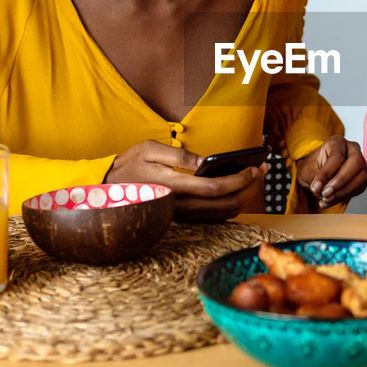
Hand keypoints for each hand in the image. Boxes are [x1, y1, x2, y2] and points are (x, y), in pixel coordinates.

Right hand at [105, 140, 266, 220]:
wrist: (105, 191)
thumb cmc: (127, 165)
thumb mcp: (149, 149)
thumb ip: (179, 156)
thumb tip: (205, 161)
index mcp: (174, 187)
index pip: (216, 188)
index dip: (239, 179)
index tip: (253, 167)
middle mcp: (180, 206)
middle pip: (227, 205)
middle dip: (249, 189)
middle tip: (260, 170)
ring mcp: (182, 215)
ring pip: (223, 214)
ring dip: (243, 197)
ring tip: (252, 177)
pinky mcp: (182, 217)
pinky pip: (213, 216)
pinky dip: (230, 203)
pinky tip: (236, 188)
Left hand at [295, 136, 366, 209]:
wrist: (316, 173)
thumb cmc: (312, 167)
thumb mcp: (307, 171)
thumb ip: (314, 178)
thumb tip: (320, 190)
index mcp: (337, 142)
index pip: (337, 156)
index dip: (327, 173)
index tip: (316, 187)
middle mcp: (352, 149)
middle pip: (356, 162)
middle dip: (341, 181)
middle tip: (325, 194)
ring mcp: (360, 163)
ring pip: (362, 176)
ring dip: (344, 191)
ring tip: (325, 199)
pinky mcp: (362, 177)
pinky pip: (359, 188)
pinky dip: (344, 197)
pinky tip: (329, 201)